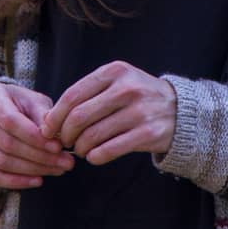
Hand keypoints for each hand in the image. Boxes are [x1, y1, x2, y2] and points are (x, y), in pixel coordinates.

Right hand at [0, 81, 75, 189]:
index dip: (35, 138)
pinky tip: (37, 180)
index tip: (58, 147)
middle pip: (6, 144)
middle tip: (65, 163)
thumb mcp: (32, 100)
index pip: (10, 121)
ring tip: (57, 170)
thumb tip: (54, 137)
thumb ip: (43, 115)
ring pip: (1, 162)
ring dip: (32, 170)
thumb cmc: (17, 103)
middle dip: (39, 157)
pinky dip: (15, 182)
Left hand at [41, 60, 176, 164]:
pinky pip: (110, 149)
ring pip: (93, 135)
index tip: (47, 129)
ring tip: (79, 149)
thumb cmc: (137, 96)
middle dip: (65, 134)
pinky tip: (93, 156)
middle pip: (80, 116)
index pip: (73, 95)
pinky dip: (95, 156)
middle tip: (63, 142)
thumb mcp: (117, 82)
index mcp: (115, 71)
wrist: (180, 109)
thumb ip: (87, 95)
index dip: (55, 115)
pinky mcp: (149, 133)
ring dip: (80, 147)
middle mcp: (127, 88)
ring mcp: (139, 111)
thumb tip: (50, 120)